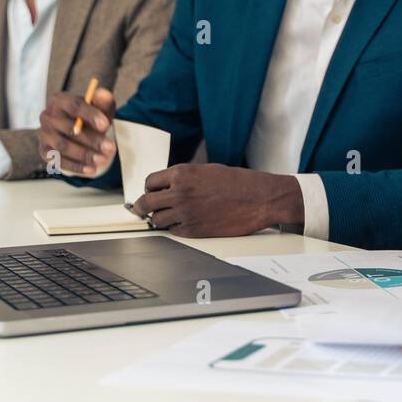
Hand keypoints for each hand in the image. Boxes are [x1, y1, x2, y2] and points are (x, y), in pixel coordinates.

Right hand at [39, 88, 117, 175]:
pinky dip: (76, 166)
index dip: (90, 115)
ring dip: (84, 154)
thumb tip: (103, 94)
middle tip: (111, 147)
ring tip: (104, 159)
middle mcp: (47, 116)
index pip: (74, 106)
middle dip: (92, 139)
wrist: (79, 130)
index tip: (106, 125)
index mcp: (60, 100)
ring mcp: (44, 134)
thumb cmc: (90, 117)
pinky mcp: (44, 151)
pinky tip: (92, 169)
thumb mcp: (100, 108)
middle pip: (69, 128)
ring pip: (63, 146)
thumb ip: (103, 101)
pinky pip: (59, 160)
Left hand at [131, 164, 302, 237]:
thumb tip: (169, 186)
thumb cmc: (239, 183)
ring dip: (160, 219)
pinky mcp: (194, 230)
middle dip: (142, 207)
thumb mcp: (208, 170)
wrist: (260, 199)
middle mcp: (180, 193)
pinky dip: (176, 228)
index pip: (150, 182)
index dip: (149, 188)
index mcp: (182, 174)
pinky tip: (185, 223)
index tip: (150, 192)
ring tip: (168, 217)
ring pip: (157, 220)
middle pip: (146, 203)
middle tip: (141, 210)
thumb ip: (185, 177)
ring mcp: (185, 213)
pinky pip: (173, 231)